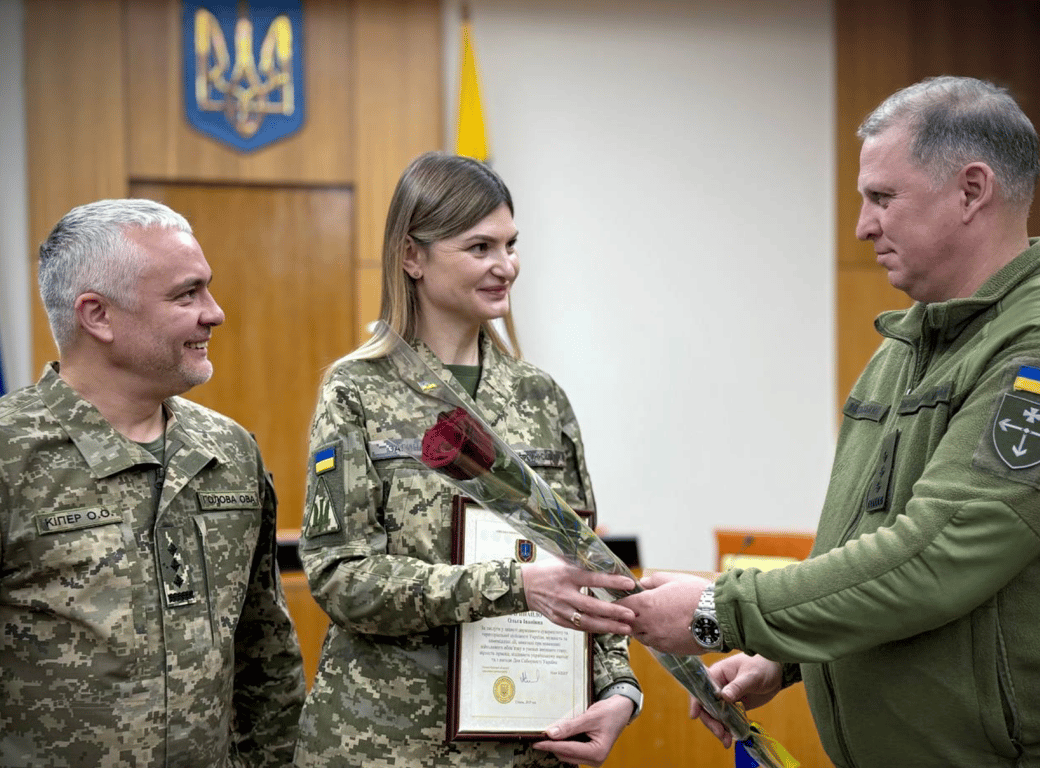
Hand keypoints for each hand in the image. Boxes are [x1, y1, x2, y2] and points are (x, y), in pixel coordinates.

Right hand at [520, 560, 634, 634]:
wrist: (524, 585)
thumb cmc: (548, 570)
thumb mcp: (564, 560)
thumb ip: (584, 561)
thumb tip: (607, 558)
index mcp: (567, 574)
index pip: (593, 579)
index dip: (613, 581)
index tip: (630, 583)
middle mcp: (564, 593)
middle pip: (592, 606)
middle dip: (614, 611)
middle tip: (631, 614)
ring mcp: (561, 609)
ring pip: (587, 621)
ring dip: (608, 626)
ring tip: (626, 628)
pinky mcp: (559, 620)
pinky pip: (580, 627)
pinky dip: (596, 629)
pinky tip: (610, 629)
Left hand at [532, 693, 633, 765]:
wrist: (621, 709)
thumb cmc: (610, 712)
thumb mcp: (589, 717)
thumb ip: (570, 727)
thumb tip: (551, 734)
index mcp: (597, 752)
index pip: (568, 750)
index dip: (550, 745)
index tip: (536, 742)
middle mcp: (595, 759)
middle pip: (566, 754)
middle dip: (552, 746)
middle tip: (538, 734)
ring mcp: (592, 757)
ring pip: (567, 754)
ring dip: (558, 744)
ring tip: (547, 734)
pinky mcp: (589, 752)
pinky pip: (572, 750)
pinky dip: (564, 743)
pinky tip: (559, 734)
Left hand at [615, 570, 711, 653]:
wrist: (719, 616)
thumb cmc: (697, 594)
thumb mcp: (674, 579)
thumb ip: (654, 581)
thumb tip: (642, 583)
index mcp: (646, 604)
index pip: (620, 605)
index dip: (620, 602)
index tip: (622, 600)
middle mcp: (648, 624)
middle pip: (626, 623)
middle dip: (628, 617)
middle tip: (635, 611)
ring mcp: (657, 639)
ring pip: (640, 636)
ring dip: (641, 628)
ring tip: (652, 620)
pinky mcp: (668, 649)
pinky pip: (654, 644)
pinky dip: (654, 637)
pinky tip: (664, 629)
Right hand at [689, 653, 782, 747]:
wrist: (776, 672)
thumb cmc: (762, 667)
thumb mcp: (751, 676)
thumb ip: (738, 686)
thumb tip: (723, 697)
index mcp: (717, 673)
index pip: (701, 688)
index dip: (696, 701)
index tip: (695, 715)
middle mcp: (717, 686)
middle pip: (706, 706)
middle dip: (711, 721)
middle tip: (720, 733)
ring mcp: (725, 698)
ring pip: (716, 715)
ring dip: (719, 728)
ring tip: (727, 741)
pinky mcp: (734, 706)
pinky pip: (727, 719)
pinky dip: (728, 729)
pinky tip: (733, 737)